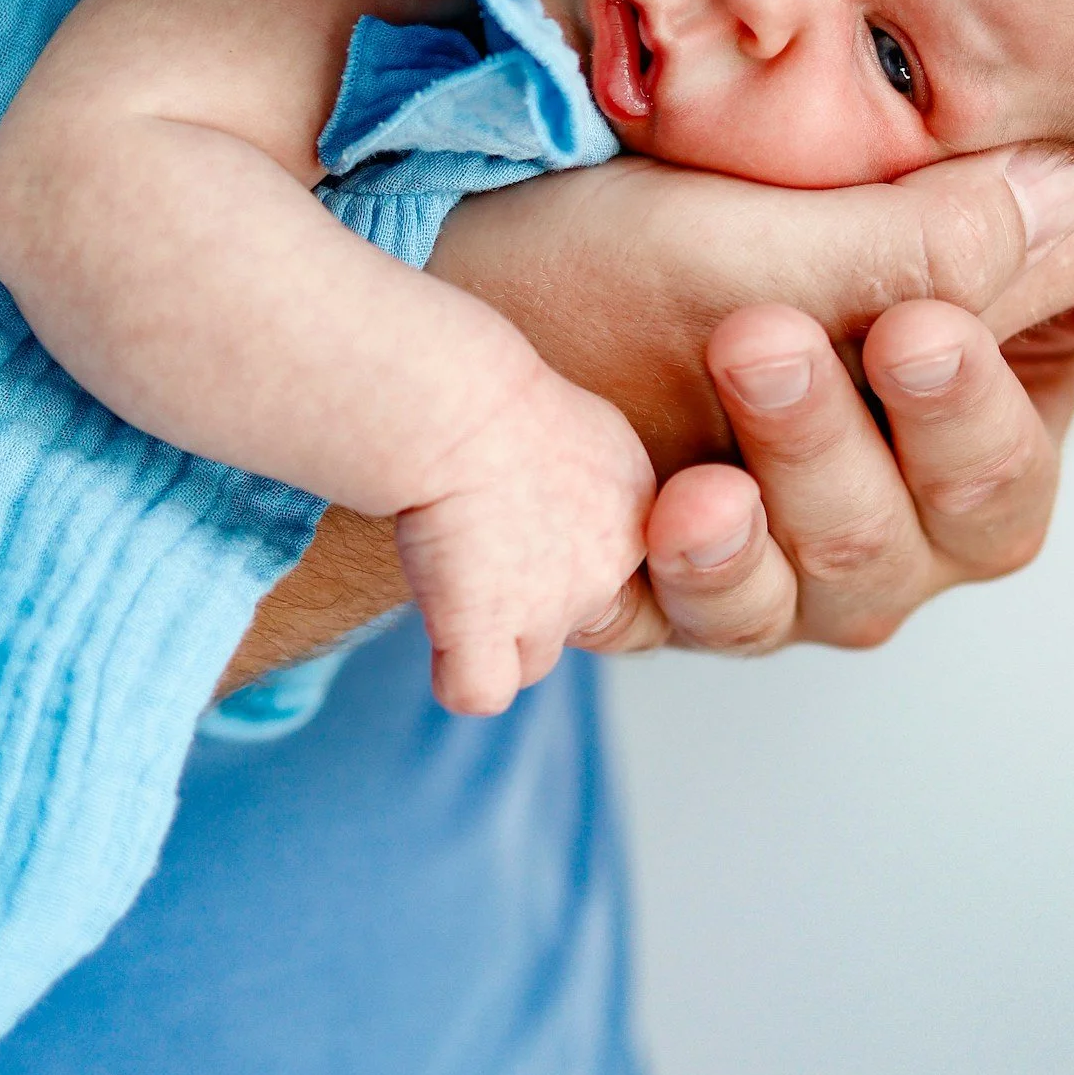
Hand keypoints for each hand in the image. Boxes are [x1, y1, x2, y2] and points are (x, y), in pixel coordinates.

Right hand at [393, 356, 654, 714]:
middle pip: (581, 614)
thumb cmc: (482, 384)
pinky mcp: (490, 628)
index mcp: (633, 499)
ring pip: (535, 656)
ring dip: (497, 633)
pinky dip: (457, 673)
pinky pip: (480, 690)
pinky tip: (440, 634)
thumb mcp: (556, 410)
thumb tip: (528, 487)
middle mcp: (610, 560)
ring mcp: (555, 604)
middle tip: (479, 536)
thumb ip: (569, 464)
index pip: (611, 560)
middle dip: (531, 590)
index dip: (557, 546)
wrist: (453, 403)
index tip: (513, 508)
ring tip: (452, 573)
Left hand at [561, 40, 1073, 655]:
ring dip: (818, 477)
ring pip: (867, 568)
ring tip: (750, 359)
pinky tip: (670, 517)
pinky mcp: (687, 600)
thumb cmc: (604, 237)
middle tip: (906, 330)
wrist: (425, 292)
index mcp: (967, 349)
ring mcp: (804, 553)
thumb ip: (924, 232)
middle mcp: (909, 470)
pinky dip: (703, 573)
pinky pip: (722, 617)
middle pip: (996, 500)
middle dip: (952, 422)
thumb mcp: (760, 218)